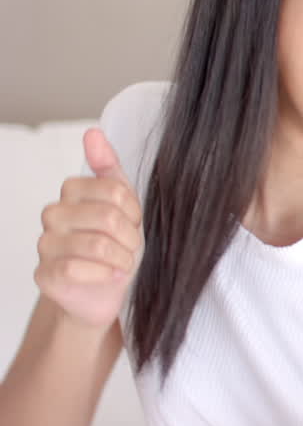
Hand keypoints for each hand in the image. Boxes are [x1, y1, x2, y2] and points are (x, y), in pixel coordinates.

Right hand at [34, 128, 142, 329]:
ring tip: (122, 264)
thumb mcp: (123, 205)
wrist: (104, 292)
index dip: (134, 211)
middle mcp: (53, 214)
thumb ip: (109, 169)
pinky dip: (106, 276)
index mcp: (72, 192)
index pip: (116, 190)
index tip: (133, 223)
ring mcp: (45, 244)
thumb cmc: (116, 247)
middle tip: (130, 249)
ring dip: (122, 259)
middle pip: (108, 217)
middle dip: (130, 238)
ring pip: (97, 245)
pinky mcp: (44, 274)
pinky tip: (110, 277)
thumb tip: (93, 133)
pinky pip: (78, 269)